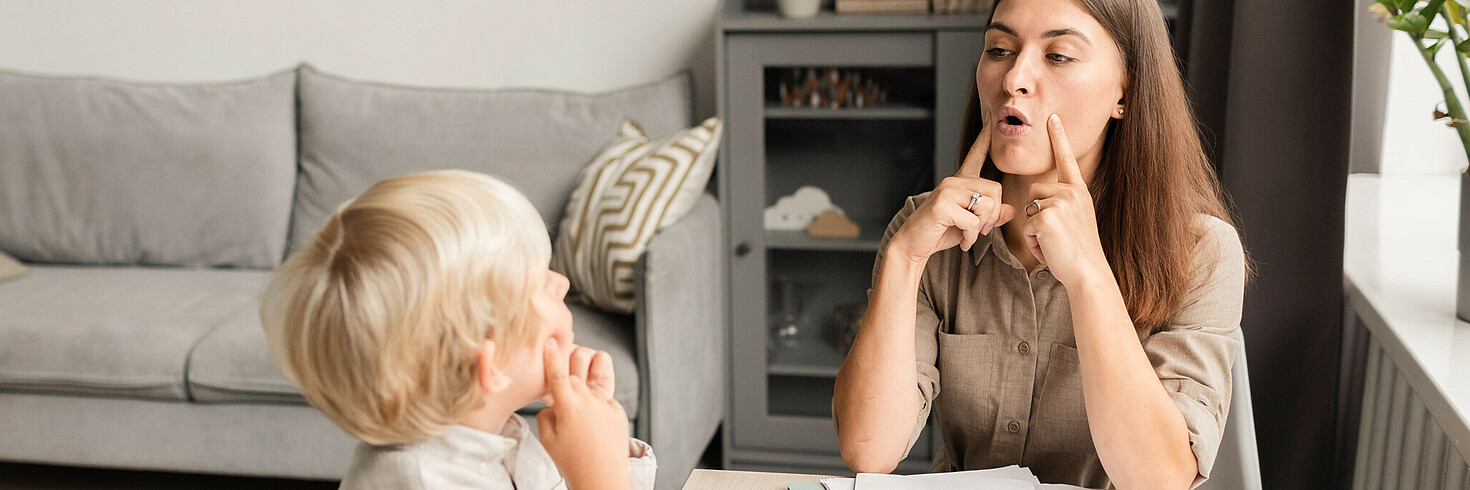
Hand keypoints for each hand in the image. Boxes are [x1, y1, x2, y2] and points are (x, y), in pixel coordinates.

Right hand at [538, 339, 630, 489]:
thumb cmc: (572, 460)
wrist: (602, 476)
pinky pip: (606, 395)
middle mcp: (587, 397)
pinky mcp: (618, 409)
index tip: (550, 341)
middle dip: (570, 356)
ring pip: (599, 366)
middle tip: (566, 365)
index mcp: (567, 404)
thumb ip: (546, 414)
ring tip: (585, 376)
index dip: (551, 354)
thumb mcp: (547, 439)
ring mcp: (605, 401)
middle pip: (578, 360)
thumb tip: (552, 403)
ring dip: (590, 364)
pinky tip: (595, 419)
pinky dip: (598, 399)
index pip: (557, 371)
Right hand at [890, 122, 1016, 265]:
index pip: (975, 154)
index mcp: (960, 182)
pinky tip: (962, 240)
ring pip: (986, 205)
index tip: (992, 117)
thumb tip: (1011, 210)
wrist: (912, 245)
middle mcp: (953, 181)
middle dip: (993, 215)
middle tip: (980, 230)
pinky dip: (971, 236)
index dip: (985, 137)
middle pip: (995, 190)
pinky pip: (973, 221)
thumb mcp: (970, 223)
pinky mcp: (942, 206)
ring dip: (982, 228)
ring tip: (969, 235)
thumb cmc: (940, 232)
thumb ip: (990, 215)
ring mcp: (947, 191)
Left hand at [1022, 114, 1109, 286]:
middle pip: (1034, 190)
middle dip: (1036, 214)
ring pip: (1028, 209)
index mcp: (1079, 192)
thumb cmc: (1080, 252)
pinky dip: (1033, 242)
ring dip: (1034, 230)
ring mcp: (1059, 204)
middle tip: (1056, 235)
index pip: (1066, 160)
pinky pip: (1026, 226)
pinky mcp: (1046, 218)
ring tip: (1054, 243)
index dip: (1059, 137)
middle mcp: (1071, 193)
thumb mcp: (1077, 220)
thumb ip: (1063, 204)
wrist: (1088, 272)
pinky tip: (1050, 249)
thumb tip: (1041, 201)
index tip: (1052, 117)